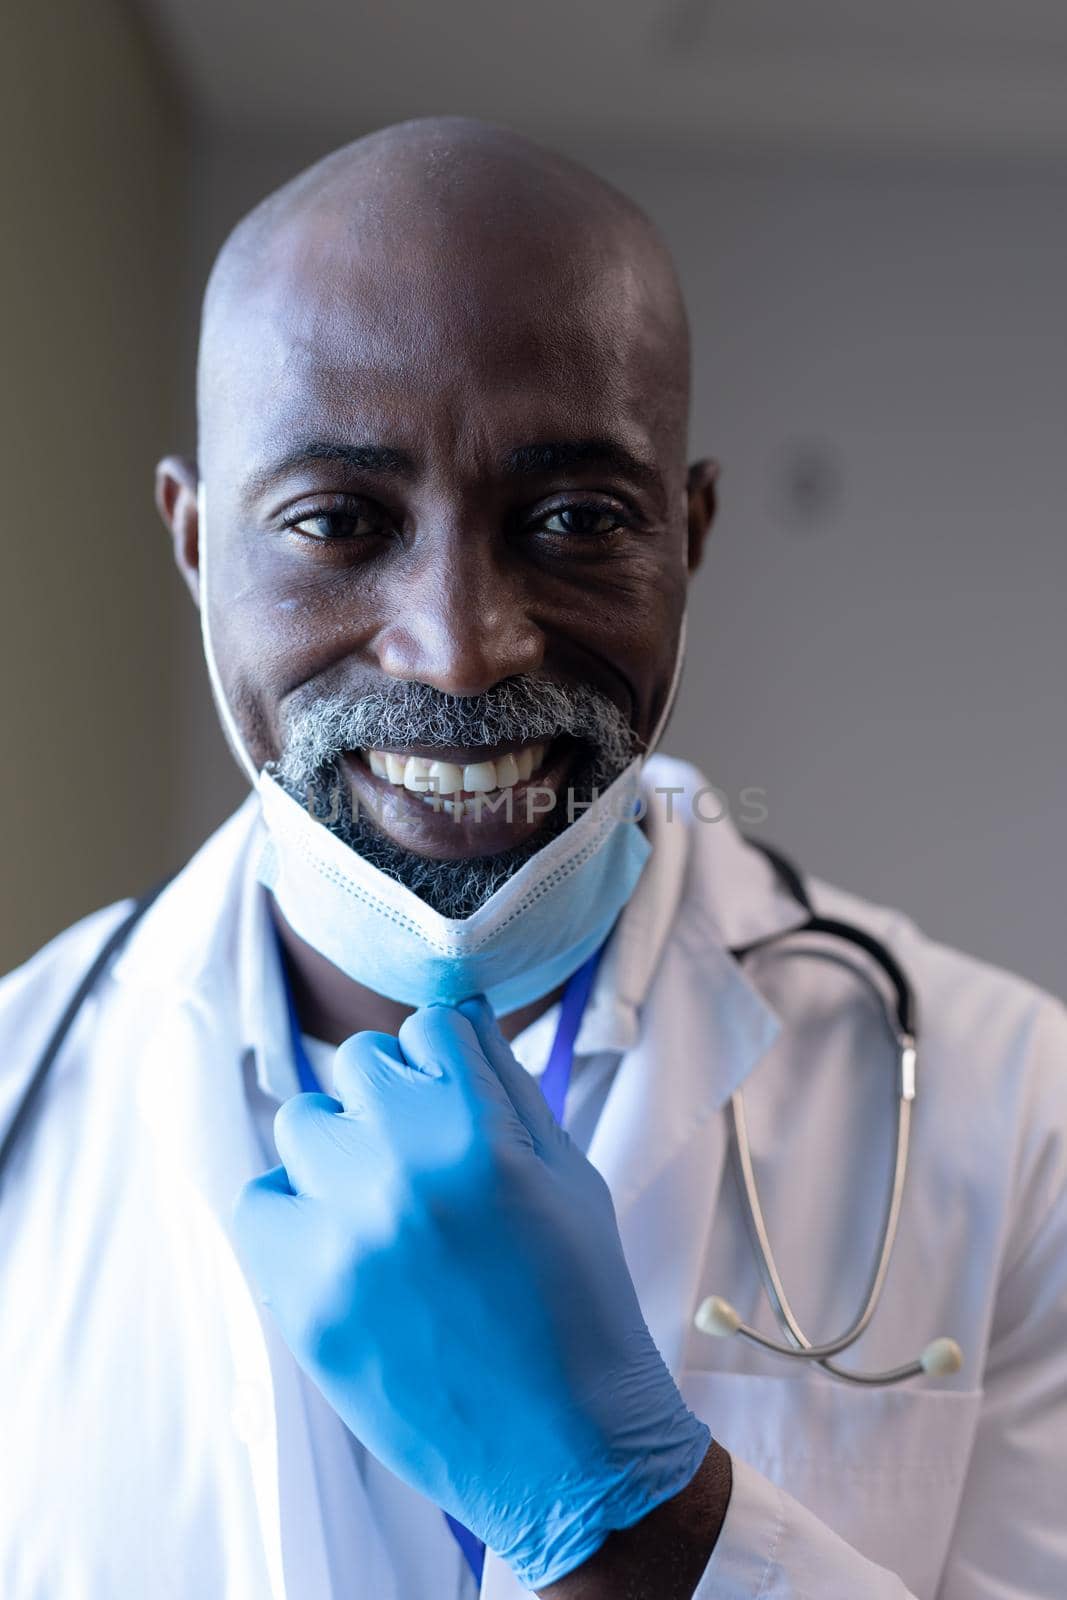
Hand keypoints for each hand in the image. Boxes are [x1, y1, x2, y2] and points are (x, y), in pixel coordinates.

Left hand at [231, 998, 709, 1591]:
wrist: (566, 1451)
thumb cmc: (578, 1304)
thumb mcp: (571, 1177)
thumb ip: (509, 1084)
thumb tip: (460, 1013)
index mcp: (483, 1133)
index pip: (430, 1026)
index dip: (446, 1062)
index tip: (452, 1098)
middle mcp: (404, 1169)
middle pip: (360, 1062)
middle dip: (392, 1098)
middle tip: (422, 1159)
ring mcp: (344, 1235)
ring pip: (302, 1122)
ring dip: (338, 1149)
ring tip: (380, 1206)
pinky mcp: (301, 1299)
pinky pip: (256, 1202)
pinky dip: (290, 1212)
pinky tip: (337, 1243)